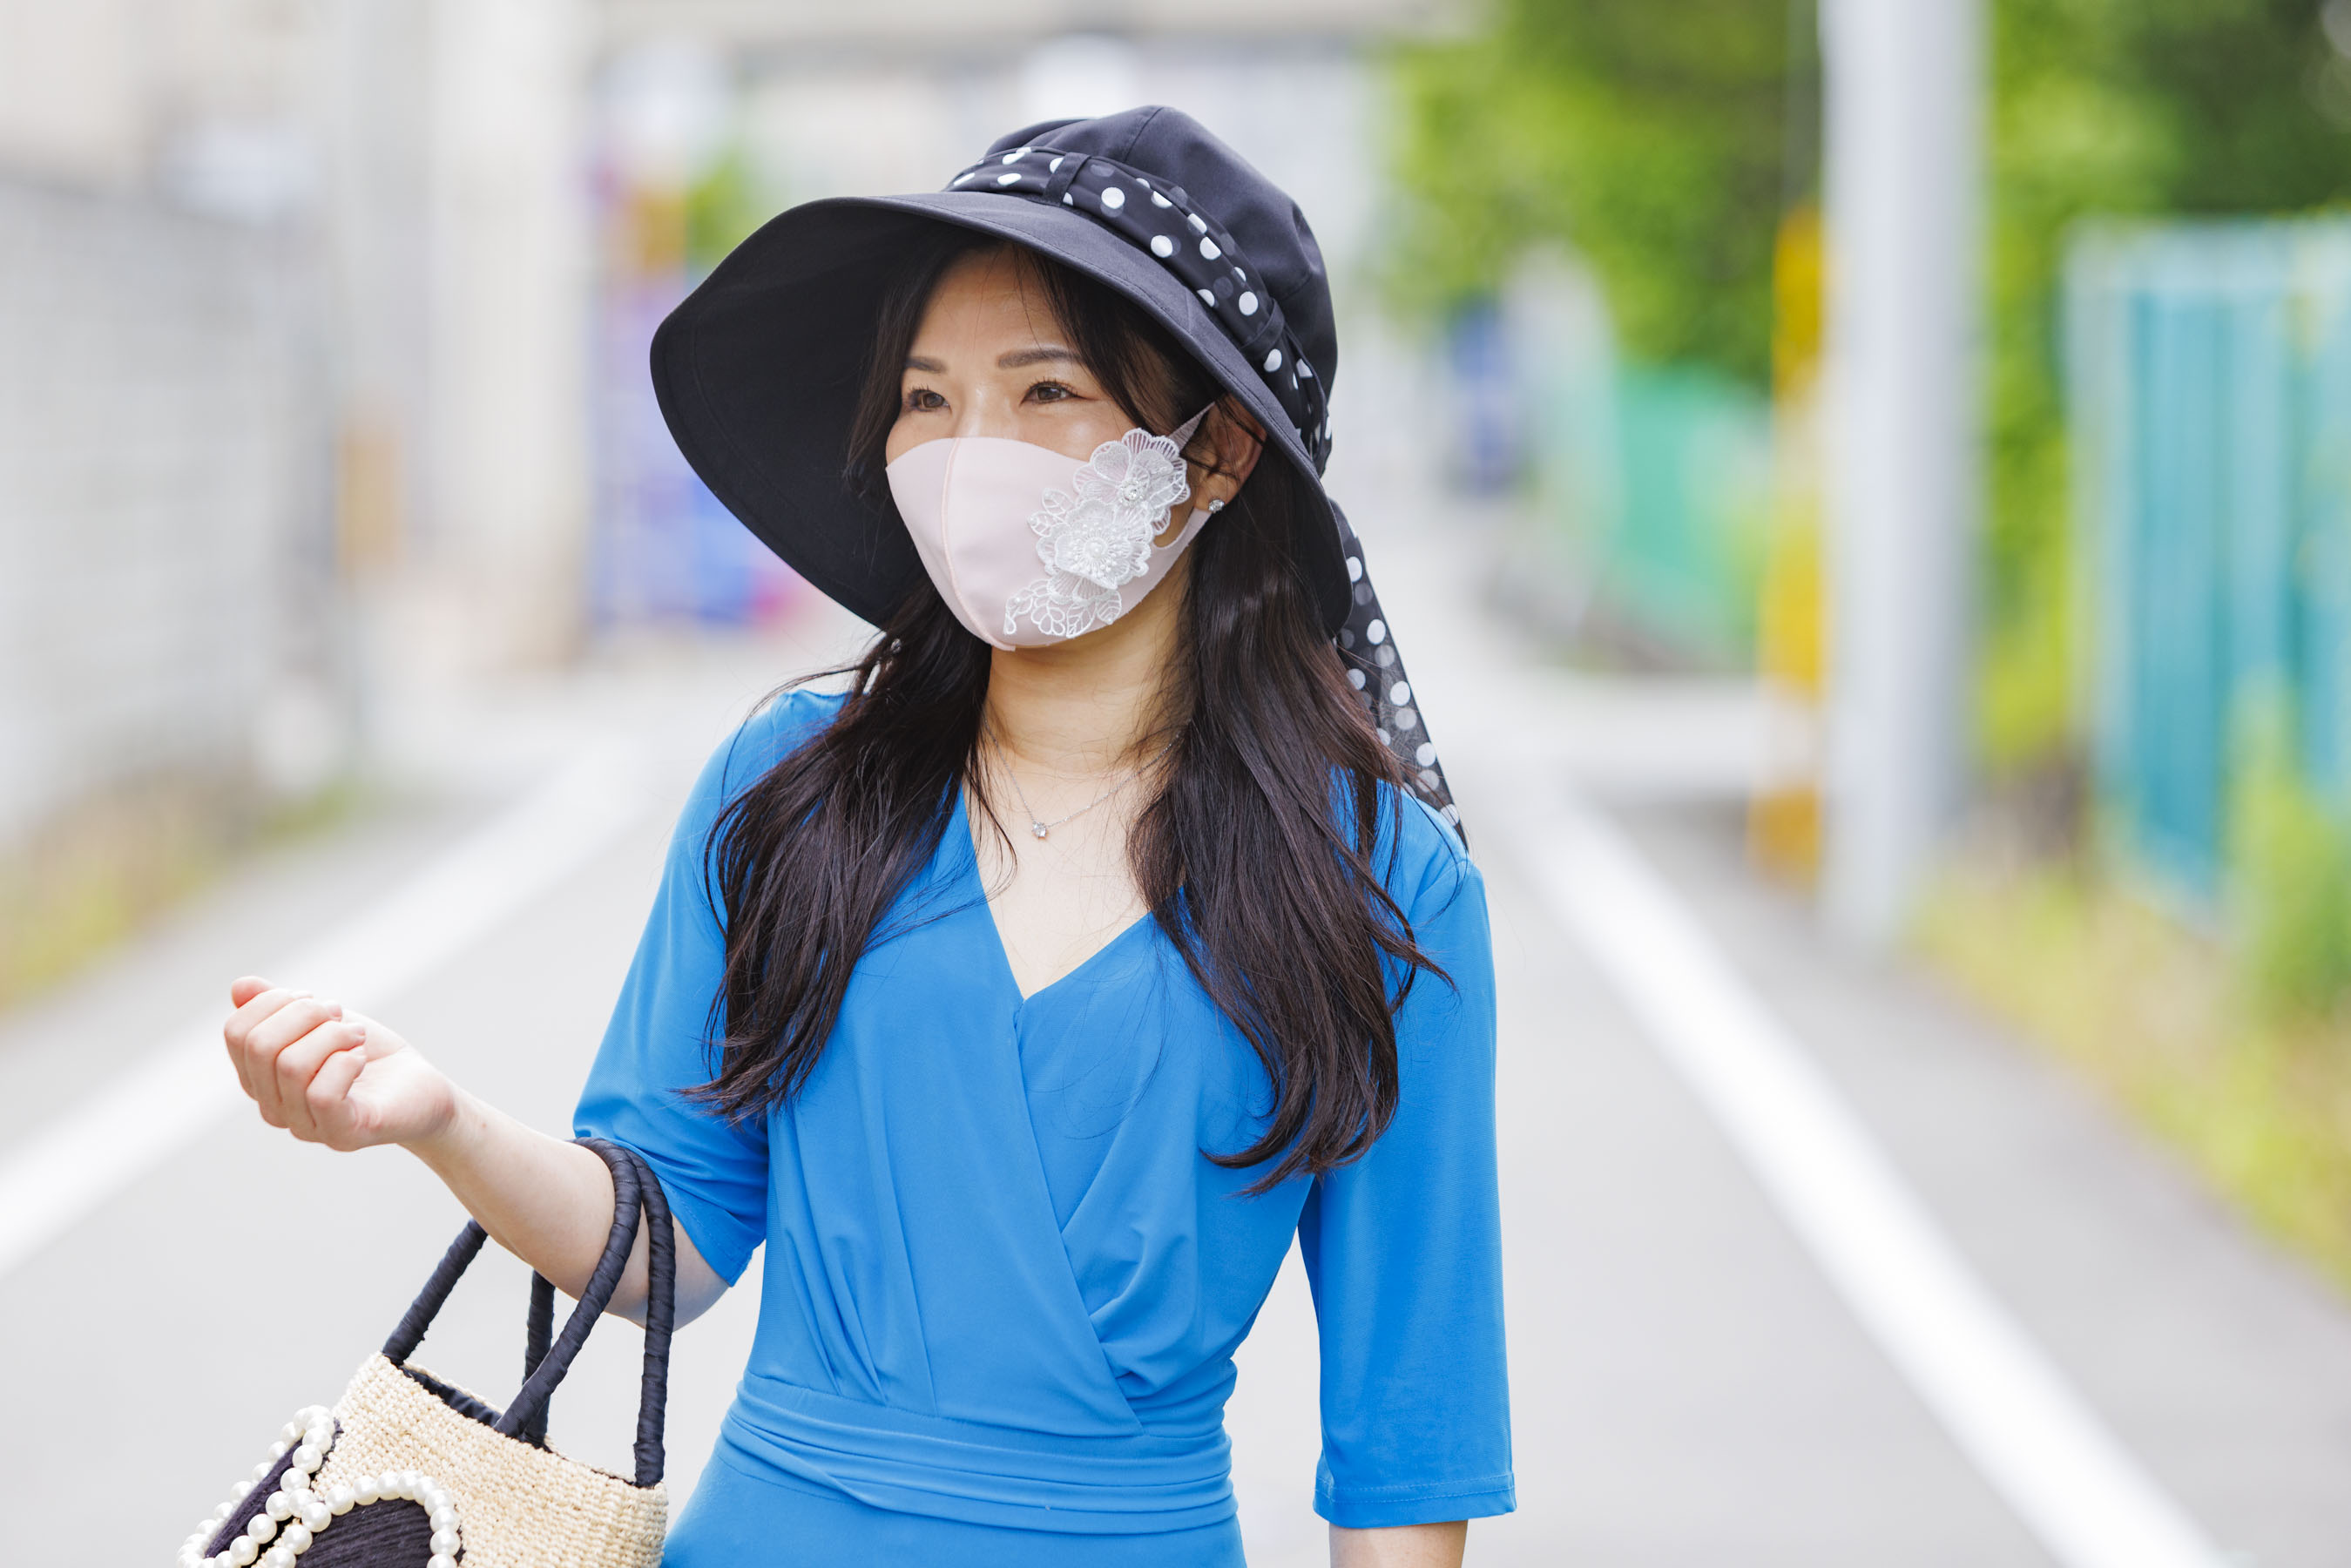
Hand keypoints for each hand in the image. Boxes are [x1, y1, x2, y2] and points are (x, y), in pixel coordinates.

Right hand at [223, 976, 458, 1151]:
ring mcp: (304, 1125)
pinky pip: (322, 1094)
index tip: (313, 999)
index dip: (274, 1001)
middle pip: (259, 1045)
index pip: (236, 1032)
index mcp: (260, 1078)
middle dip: (305, 1013)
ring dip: (333, 1035)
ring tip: (357, 1037)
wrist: (420, 1088)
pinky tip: (361, 1058)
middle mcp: (273, 1107)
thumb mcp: (323, 1021)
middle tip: (340, 1016)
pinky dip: (346, 1062)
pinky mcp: (340, 1134)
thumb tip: (239, 987)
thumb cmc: (368, 1054)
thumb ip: (281, 1006)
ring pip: (291, 1066)